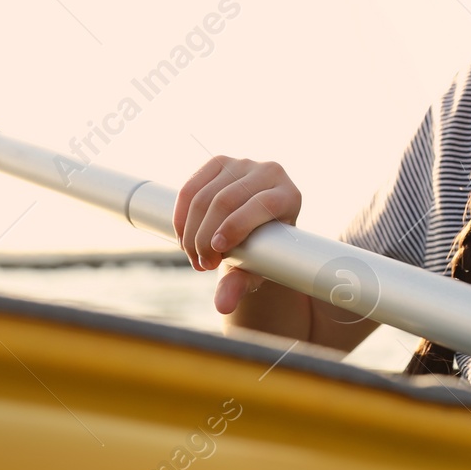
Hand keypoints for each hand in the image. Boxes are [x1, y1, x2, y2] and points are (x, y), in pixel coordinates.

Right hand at [173, 156, 301, 315]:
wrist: (253, 230)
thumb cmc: (263, 251)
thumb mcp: (256, 269)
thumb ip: (240, 286)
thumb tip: (222, 306)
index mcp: (289, 195)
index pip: (263, 204)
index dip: (237, 227)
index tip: (217, 252)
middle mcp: (270, 172)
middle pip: (227, 201)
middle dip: (207, 236)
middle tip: (203, 264)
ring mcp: (242, 164)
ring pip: (205, 196)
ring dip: (192, 231)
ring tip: (194, 256)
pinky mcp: (218, 163)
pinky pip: (190, 187)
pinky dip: (181, 216)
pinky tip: (183, 237)